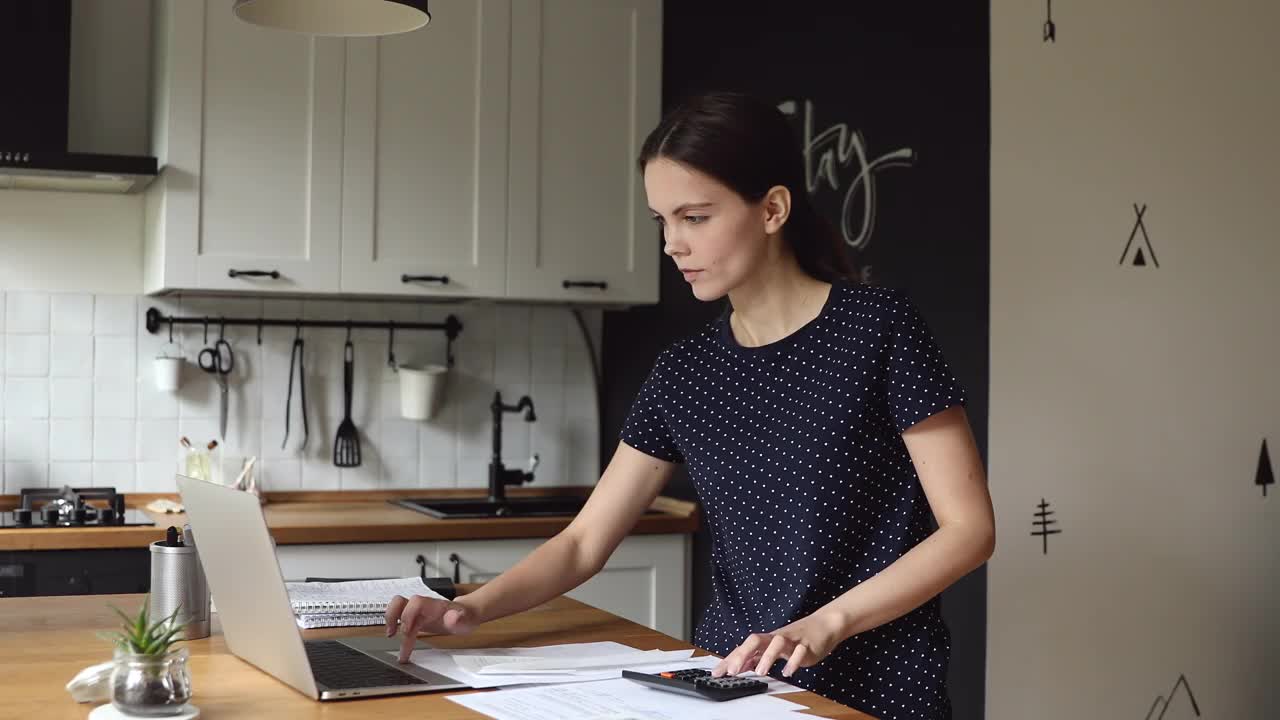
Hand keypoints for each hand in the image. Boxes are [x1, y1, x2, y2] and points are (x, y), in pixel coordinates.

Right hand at [385, 594, 477, 662]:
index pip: (416, 602)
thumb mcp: (466, 621)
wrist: (467, 614)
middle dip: (392, 616)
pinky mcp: (416, 619)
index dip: (408, 615)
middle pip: (400, 601)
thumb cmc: (465, 617)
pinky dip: (396, 628)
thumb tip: (451, 618)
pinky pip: (400, 619)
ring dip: (390, 620)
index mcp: (434, 605)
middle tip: (392, 633)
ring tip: (390, 635)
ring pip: (397, 607)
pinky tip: (398, 642)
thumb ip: (458, 620)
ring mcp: (418, 611)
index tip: (406, 631)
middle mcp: (423, 606)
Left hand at [712, 610, 847, 677]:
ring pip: (777, 643)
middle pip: (756, 640)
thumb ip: (757, 657)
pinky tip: (788, 672)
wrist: (824, 625)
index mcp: (767, 640)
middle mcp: (777, 638)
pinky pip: (800, 652)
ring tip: (760, 672)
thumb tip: (737, 666)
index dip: (730, 659)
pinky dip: (793, 661)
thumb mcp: (774, 648)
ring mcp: (792, 640)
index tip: (717, 672)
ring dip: (767, 657)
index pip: (744, 647)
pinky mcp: (807, 645)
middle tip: (733, 671)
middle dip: (742, 654)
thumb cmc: (797, 639)